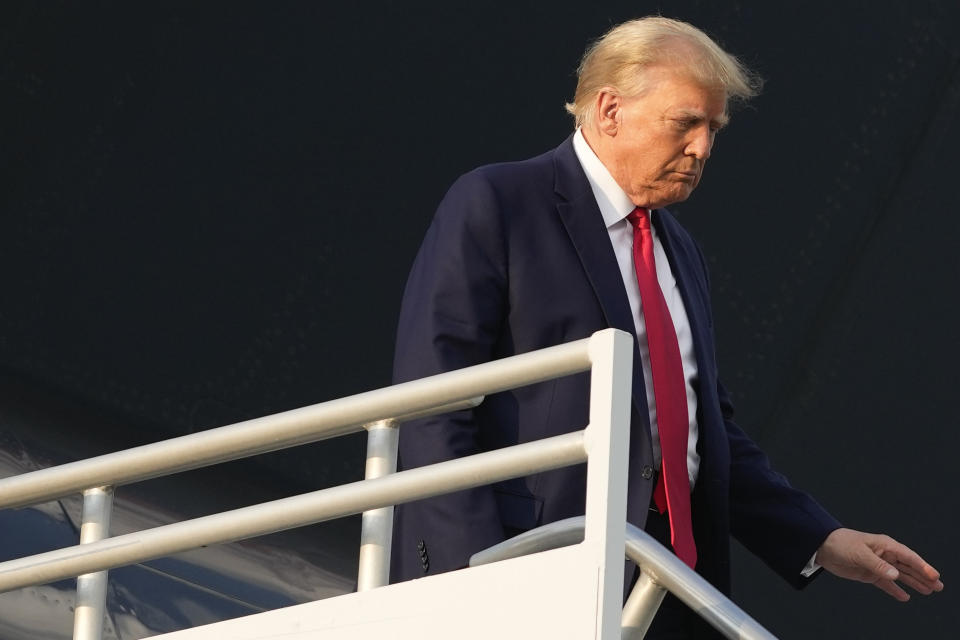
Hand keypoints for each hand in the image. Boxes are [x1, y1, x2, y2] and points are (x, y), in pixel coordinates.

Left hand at [815, 528, 943, 600]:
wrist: (822, 547)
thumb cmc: (841, 543)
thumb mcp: (860, 554)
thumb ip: (877, 565)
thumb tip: (895, 575)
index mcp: (885, 545)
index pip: (908, 557)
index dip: (922, 566)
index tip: (934, 576)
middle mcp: (885, 555)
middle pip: (908, 566)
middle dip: (924, 576)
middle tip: (938, 586)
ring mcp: (878, 565)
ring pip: (900, 575)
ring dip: (914, 583)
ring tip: (929, 591)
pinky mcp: (869, 573)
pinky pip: (886, 583)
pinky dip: (895, 590)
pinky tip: (905, 597)